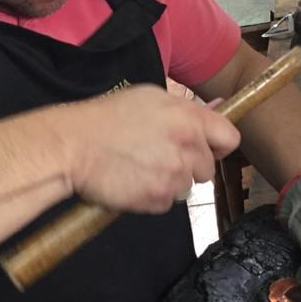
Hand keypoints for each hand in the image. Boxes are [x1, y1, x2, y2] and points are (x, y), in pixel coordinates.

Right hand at [50, 85, 239, 212]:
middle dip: (189, 165)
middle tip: (158, 156)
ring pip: (186, 187)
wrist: (70, 146)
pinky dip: (151, 196)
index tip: (204, 147)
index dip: (217, 144)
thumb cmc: (106, 118)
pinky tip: (132, 180)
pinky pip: (166, 203)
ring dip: (169, 182)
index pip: (230, 138)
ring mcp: (174, 176)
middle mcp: (187, 147)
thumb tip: (218, 108)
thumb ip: (187, 108)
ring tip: (140, 166)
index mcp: (188, 119)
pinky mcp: (158, 199)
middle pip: (207, 168)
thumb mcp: (150, 98)